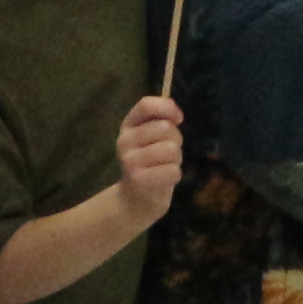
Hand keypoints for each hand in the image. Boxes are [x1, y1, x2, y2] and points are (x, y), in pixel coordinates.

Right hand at [111, 96, 185, 211]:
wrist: (137, 198)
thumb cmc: (152, 161)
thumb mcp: (154, 137)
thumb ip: (163, 120)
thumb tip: (177, 116)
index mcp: (128, 125)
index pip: (146, 104)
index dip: (167, 107)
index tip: (179, 119)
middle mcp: (124, 141)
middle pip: (166, 128)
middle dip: (176, 141)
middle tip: (166, 154)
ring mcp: (128, 160)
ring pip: (172, 150)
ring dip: (176, 160)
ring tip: (164, 167)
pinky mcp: (137, 179)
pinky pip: (173, 170)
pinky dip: (175, 175)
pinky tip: (163, 180)